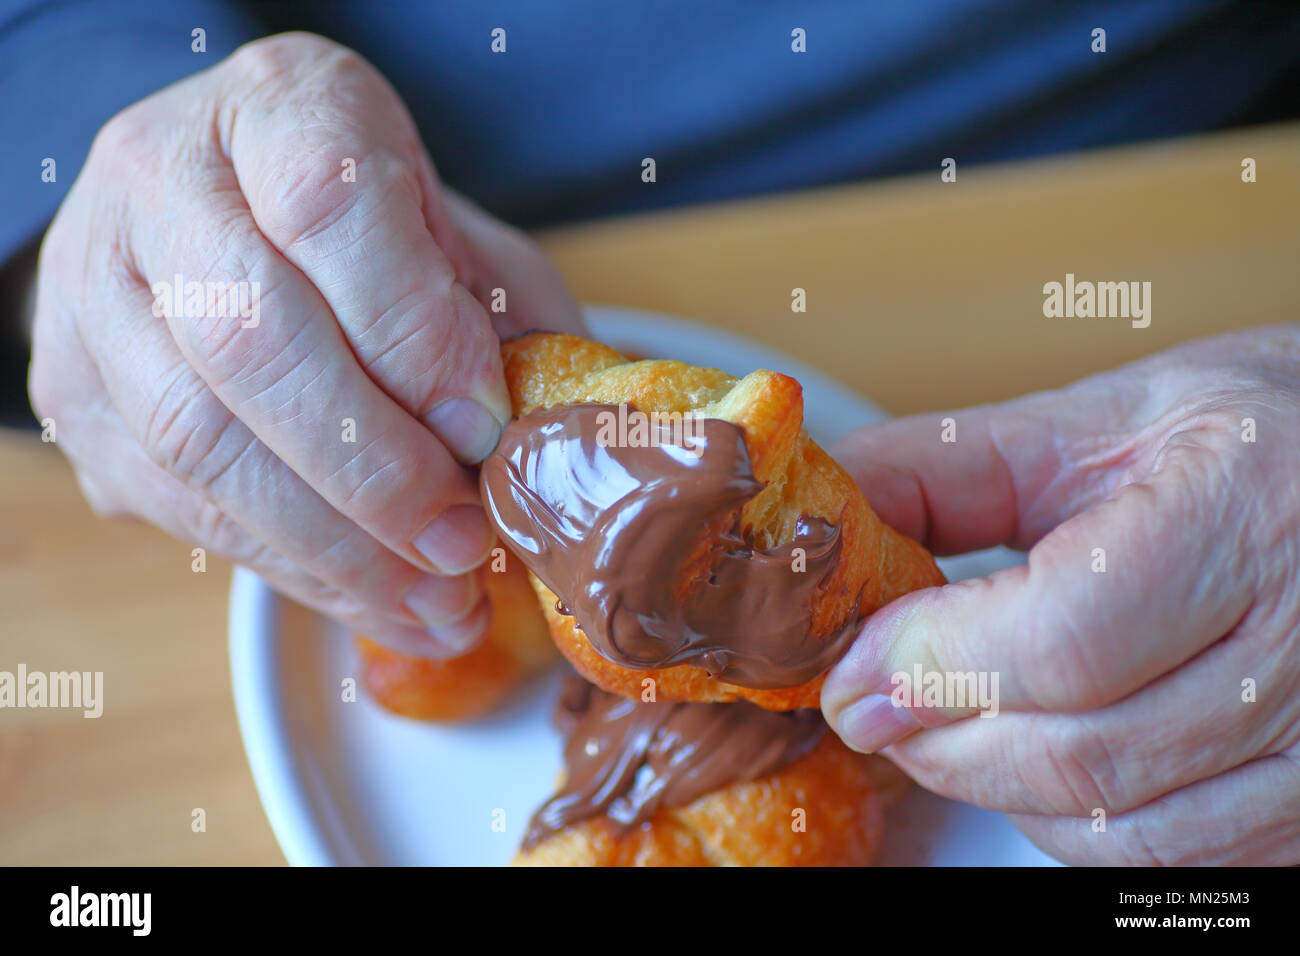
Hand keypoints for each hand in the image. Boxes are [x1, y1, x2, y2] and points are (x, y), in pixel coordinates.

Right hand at [28, 33, 583, 657]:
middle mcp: (159, 183)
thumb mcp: (455, 239)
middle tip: (465, 542)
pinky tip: (379, 602)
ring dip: (335, 545)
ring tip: (438, 598)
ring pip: (198, 439)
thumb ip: (499, 320)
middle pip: (250, 338)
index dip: (414, 334)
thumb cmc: (367, 229)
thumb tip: (541, 448)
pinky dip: (293, 569)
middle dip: (375, 467)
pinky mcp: (74, 396)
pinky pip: (176, 504)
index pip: (328, 209)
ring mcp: (93, 290)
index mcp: (274, 109)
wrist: (224, 219)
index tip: (486, 428)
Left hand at [822, 325, 1299, 863]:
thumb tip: (826, 514)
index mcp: (1243, 509)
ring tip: (945, 722)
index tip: (854, 669)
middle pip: (1079, 750)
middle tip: (872, 702)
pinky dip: (1072, 824)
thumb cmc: (1240, 436)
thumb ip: (949, 468)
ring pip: (1117, 823)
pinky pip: (1170, 857)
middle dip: (938, 737)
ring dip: (993, 786)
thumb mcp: (1096, 421)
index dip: (934, 666)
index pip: (1062, 639)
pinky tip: (1038, 757)